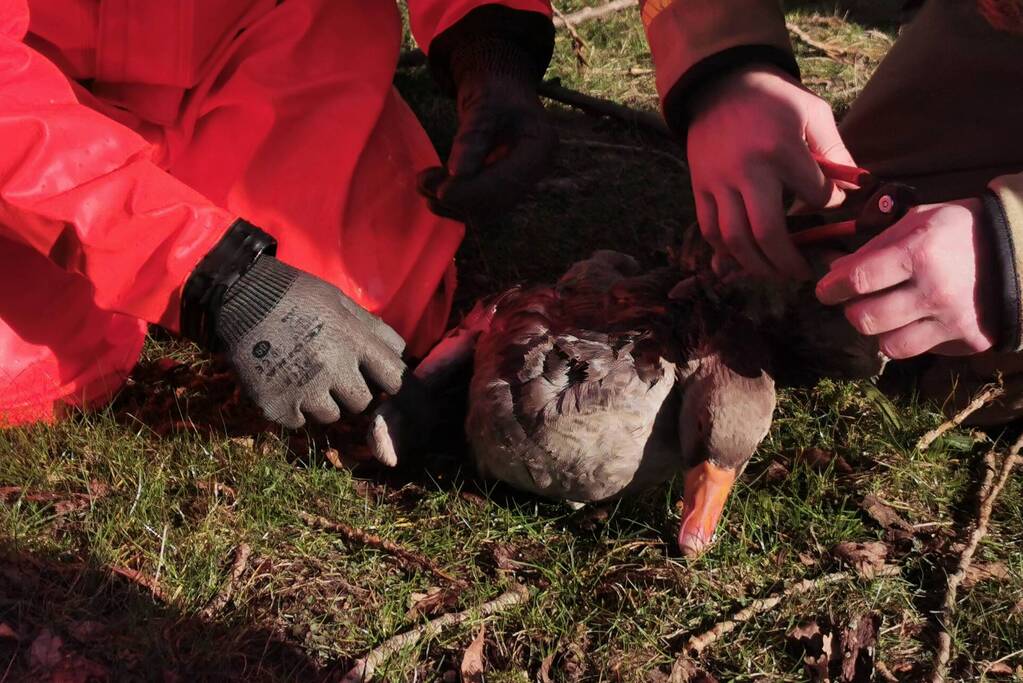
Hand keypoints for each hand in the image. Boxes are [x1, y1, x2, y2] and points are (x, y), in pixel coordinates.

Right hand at [216, 256, 406, 427]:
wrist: (242, 296)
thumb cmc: (298, 295)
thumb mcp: (341, 302)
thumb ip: (372, 328)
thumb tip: (402, 351)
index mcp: (354, 341)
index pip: (396, 379)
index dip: (395, 386)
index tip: (389, 388)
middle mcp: (333, 368)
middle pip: (363, 404)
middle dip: (353, 393)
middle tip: (334, 376)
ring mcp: (304, 389)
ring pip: (330, 415)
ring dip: (322, 402)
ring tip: (304, 376)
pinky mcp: (277, 405)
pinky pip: (298, 421)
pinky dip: (293, 408)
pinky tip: (283, 382)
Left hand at [418, 38, 556, 220]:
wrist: (499, 87)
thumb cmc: (495, 88)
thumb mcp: (484, 103)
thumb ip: (473, 136)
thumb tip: (458, 173)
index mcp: (540, 148)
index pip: (509, 183)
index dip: (475, 192)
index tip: (441, 191)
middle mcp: (534, 172)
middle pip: (498, 202)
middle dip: (461, 199)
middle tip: (424, 184)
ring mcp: (518, 183)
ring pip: (485, 210)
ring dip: (452, 204)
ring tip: (422, 183)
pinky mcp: (500, 188)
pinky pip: (477, 206)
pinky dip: (453, 202)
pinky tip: (430, 187)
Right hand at [687, 65, 856, 279]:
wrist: (720, 85)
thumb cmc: (773, 100)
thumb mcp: (813, 113)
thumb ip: (835, 152)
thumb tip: (853, 191)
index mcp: (783, 150)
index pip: (816, 197)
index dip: (830, 206)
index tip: (832, 204)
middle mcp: (748, 171)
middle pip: (768, 234)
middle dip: (789, 262)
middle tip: (803, 273)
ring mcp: (719, 182)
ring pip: (735, 240)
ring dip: (756, 265)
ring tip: (774, 273)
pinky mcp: (700, 187)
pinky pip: (710, 230)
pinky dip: (725, 252)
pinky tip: (743, 258)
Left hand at [816, 199, 998, 358]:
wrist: (1021, 251)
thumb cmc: (959, 230)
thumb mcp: (918, 221)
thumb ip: (874, 247)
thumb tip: (834, 272)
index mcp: (919, 252)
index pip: (857, 280)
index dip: (831, 288)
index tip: (824, 290)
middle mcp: (934, 290)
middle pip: (865, 319)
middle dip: (852, 311)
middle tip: (856, 302)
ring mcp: (951, 320)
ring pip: (888, 345)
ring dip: (879, 330)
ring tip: (886, 313)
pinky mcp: (966, 341)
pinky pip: (919, 350)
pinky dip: (909, 338)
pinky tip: (917, 319)